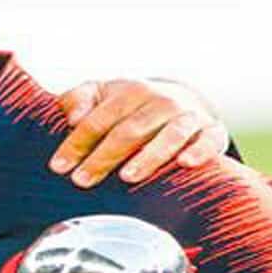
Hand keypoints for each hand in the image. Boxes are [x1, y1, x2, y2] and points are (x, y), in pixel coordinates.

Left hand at [49, 77, 228, 186]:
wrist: (185, 99)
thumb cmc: (132, 106)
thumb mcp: (103, 95)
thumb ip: (80, 100)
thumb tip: (72, 118)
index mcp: (130, 92)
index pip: (99, 119)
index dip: (77, 143)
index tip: (58, 167)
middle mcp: (160, 101)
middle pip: (129, 131)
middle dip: (104, 157)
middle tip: (81, 181)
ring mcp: (188, 116)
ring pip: (169, 136)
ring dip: (148, 156)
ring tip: (127, 177)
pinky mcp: (213, 132)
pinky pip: (209, 141)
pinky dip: (199, 151)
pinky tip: (185, 164)